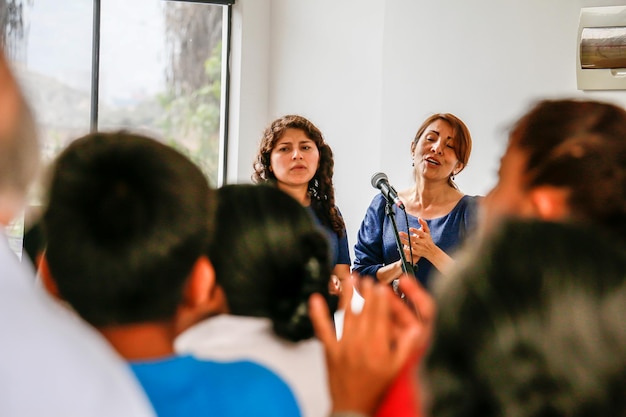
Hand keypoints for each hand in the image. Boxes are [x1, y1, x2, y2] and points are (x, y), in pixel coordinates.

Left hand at [309, 276, 431, 414]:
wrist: (353, 407)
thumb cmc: (375, 387)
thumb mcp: (397, 368)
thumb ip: (407, 347)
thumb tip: (416, 327)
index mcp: (378, 347)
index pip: (380, 316)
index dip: (380, 299)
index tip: (381, 286)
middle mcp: (360, 343)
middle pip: (364, 312)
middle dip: (365, 293)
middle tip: (367, 278)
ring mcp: (343, 345)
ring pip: (345, 315)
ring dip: (347, 295)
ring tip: (349, 279)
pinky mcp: (329, 350)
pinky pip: (323, 329)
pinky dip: (318, 314)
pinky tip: (315, 299)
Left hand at [399, 218, 435, 263]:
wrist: (432, 252)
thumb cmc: (428, 239)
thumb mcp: (428, 232)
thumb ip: (424, 224)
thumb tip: (419, 217)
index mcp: (425, 236)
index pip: (420, 233)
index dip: (415, 231)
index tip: (410, 228)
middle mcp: (422, 242)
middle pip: (414, 239)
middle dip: (407, 236)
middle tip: (400, 233)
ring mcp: (419, 248)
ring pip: (411, 245)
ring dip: (404, 242)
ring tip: (399, 238)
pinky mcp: (416, 253)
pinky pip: (410, 252)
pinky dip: (405, 250)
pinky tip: (399, 248)